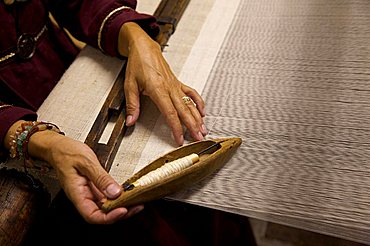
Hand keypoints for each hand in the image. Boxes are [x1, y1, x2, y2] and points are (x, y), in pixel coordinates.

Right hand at [28, 130, 142, 223]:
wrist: (59, 147)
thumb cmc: (66, 153)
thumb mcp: (86, 162)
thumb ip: (101, 178)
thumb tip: (115, 192)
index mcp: (77, 194)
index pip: (92, 215)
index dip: (108, 217)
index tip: (123, 210)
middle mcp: (83, 197)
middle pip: (102, 214)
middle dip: (120, 214)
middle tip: (136, 207)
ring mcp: (89, 193)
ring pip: (106, 207)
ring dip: (121, 206)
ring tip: (136, 202)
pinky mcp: (94, 188)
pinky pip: (107, 197)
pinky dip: (118, 197)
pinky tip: (128, 194)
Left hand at [118, 22, 207, 145]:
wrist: (145, 48)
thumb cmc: (138, 64)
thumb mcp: (130, 85)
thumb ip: (132, 105)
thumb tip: (131, 120)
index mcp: (158, 89)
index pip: (170, 113)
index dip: (176, 128)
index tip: (179, 139)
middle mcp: (170, 88)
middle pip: (184, 111)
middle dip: (192, 126)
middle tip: (198, 138)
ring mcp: (176, 85)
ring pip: (190, 104)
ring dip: (197, 118)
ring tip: (203, 130)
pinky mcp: (178, 83)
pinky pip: (192, 93)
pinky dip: (199, 102)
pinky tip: (202, 112)